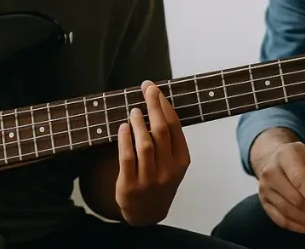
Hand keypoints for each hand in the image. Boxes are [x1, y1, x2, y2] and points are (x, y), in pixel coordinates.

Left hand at [115, 80, 190, 225]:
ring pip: (145, 144)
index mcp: (181, 162)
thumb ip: (169, 140)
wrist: (147, 214)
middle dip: (154, 106)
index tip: (156, 90)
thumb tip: (158, 104)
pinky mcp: (130, 186)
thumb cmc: (159, 182)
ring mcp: (149, 179)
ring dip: (138, 123)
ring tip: (134, 110)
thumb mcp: (173, 164)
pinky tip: (123, 127)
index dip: (165, 106)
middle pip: (161, 132)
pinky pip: (127, 158)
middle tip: (147, 89)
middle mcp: (167, 170)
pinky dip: (125, 140)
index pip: (174, 127)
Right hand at [254, 139, 304, 233]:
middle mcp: (270, 173)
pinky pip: (281, 220)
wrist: (274, 159)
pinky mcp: (264, 202)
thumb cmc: (300, 158)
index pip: (299, 180)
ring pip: (288, 212)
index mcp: (285, 157)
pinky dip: (298, 227)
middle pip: (294, 199)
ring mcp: (265, 189)